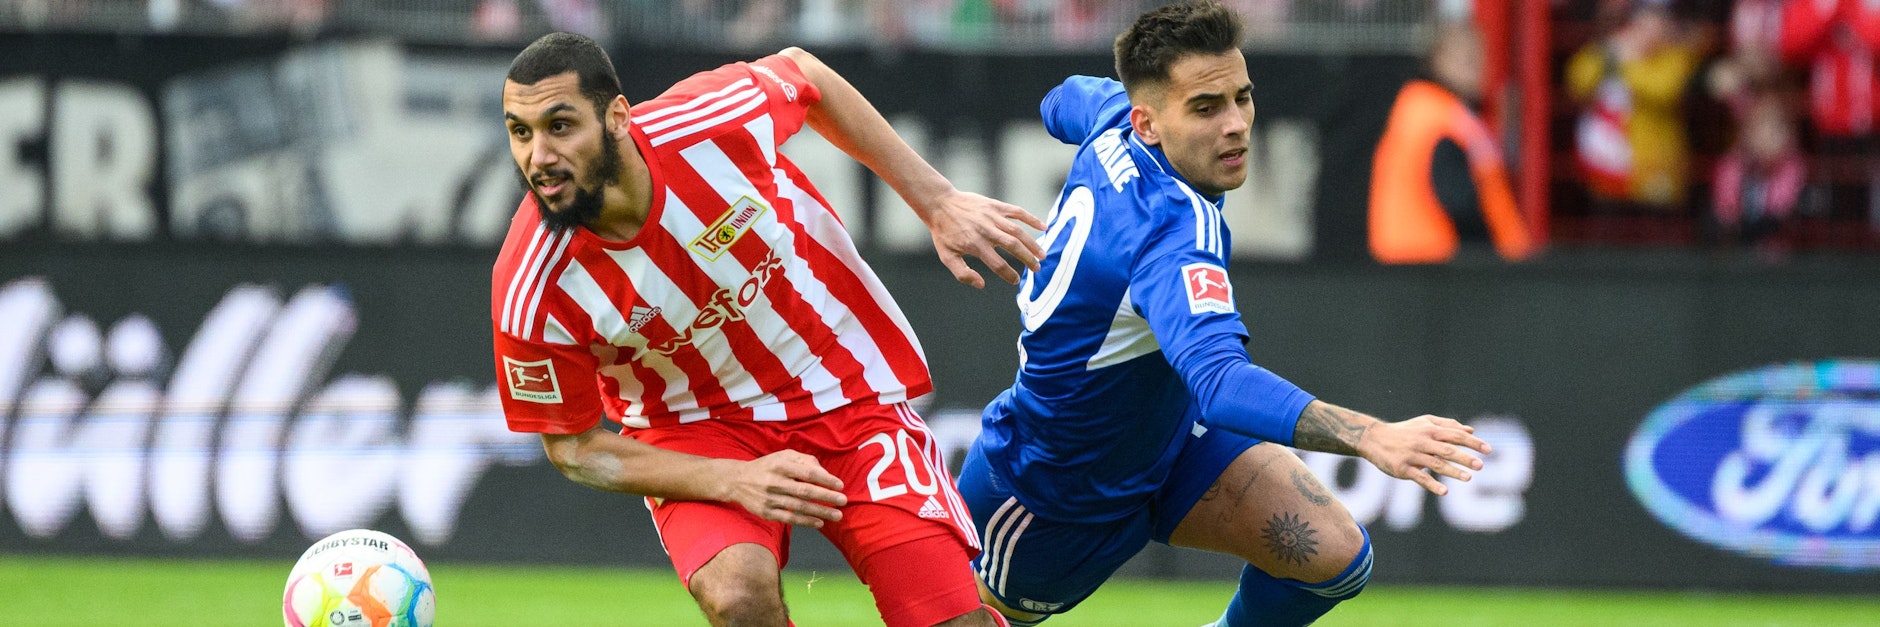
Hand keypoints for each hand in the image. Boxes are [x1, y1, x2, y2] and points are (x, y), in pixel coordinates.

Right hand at [717, 450, 847, 527]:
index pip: (807, 473)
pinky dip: (806, 521)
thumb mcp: (784, 456)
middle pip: (805, 491)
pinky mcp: (766, 512)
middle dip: (826, 497)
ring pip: (799, 507)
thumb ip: (805, 460)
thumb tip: (825, 473)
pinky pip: (789, 519)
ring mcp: (769, 498)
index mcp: (780, 464)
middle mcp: (774, 481)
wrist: (738, 481)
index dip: (825, 479)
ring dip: (820, 512)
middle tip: (843, 501)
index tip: (840, 485)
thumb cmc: (768, 466)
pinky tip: (819, 522)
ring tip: (837, 515)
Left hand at [924, 189, 1045, 288]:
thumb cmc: (944, 232)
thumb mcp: (947, 256)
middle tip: (1037, 269)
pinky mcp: (995, 206)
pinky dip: (1031, 219)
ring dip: (1032, 243)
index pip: (997, 264)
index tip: (1015, 280)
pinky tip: (1043, 227)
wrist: (940, 204)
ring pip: (1018, 231)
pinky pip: (1017, 212)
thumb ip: (963, 274)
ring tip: (1042, 255)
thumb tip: (982, 285)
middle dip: (1027, 259)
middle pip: (1013, 247)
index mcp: (975, 245)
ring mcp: (992, 217)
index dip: (1009, 275)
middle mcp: (986, 230)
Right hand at [1357, 415, 1491, 495]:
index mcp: (1430, 430)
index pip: (1455, 435)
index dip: (1472, 442)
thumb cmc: (1404, 431)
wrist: (1374, 439)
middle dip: (1465, 457)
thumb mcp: (1424, 423)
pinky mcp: (1402, 469)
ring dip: (1453, 471)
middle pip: (1447, 450)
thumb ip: (1448, 425)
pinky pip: (1419, 478)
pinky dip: (1432, 484)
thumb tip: (1471, 431)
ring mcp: (1412, 456)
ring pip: (1435, 464)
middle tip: (1481, 466)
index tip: (1488, 450)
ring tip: (1469, 478)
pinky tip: (1445, 491)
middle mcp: (1422, 442)